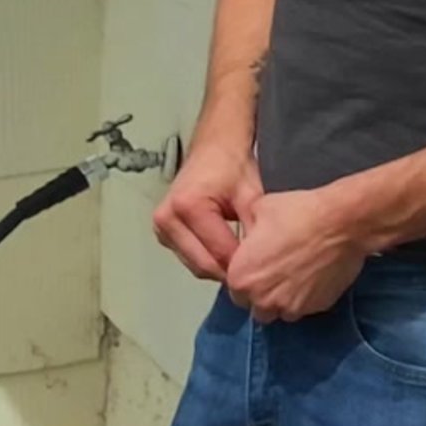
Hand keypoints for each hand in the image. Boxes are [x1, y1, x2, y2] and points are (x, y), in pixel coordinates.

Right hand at [152, 145, 263, 281]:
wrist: (213, 149)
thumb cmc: (231, 166)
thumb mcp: (251, 196)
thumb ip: (256, 228)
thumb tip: (264, 259)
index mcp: (189, 206)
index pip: (218, 252)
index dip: (242, 266)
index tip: (262, 273)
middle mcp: (168, 218)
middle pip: (202, 264)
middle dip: (230, 271)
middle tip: (254, 276)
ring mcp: (162, 227)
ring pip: (194, 265)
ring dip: (218, 269)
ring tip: (243, 268)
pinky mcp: (163, 232)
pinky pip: (188, 257)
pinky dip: (207, 260)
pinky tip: (226, 258)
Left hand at [223, 185, 373, 322]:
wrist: (343, 221)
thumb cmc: (300, 213)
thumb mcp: (258, 209)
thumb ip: (245, 230)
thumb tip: (247, 234)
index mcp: (241, 279)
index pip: (236, 290)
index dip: (249, 276)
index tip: (261, 264)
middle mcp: (262, 300)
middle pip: (257, 306)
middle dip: (265, 292)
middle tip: (280, 269)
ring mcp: (291, 307)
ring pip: (282, 311)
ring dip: (286, 298)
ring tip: (299, 275)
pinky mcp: (317, 307)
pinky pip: (307, 307)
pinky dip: (309, 296)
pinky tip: (317, 275)